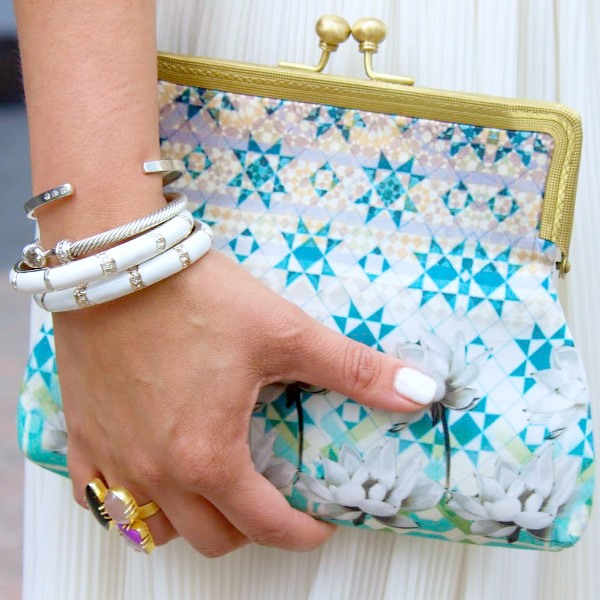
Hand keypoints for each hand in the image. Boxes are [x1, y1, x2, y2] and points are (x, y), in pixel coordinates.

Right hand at [56, 250, 435, 555]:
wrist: (119, 264)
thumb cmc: (197, 298)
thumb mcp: (285, 333)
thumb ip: (355, 370)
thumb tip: (421, 391)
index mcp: (208, 456)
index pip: (265, 526)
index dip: (301, 535)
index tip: (318, 526)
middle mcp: (156, 470)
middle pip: (210, 537)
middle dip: (250, 530)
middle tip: (271, 502)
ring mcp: (113, 457)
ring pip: (151, 528)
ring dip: (188, 520)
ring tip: (212, 490)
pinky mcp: (82, 433)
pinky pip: (94, 496)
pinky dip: (125, 500)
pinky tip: (143, 475)